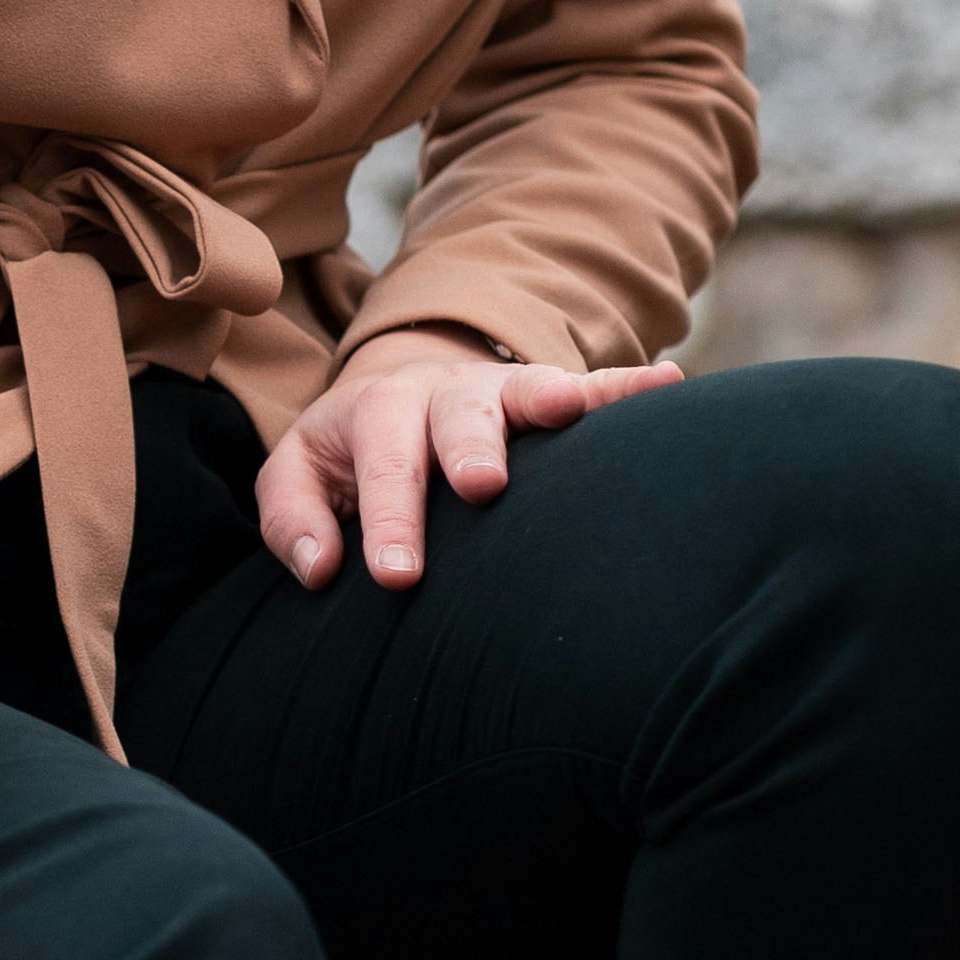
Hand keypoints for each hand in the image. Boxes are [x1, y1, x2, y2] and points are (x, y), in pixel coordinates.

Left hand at [254, 339, 682, 588]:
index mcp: (376, 411)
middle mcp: (440, 391)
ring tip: (573, 409)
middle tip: (480, 486)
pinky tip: (669, 384)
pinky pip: (590, 386)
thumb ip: (291, 519)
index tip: (398, 575)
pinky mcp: (546, 398)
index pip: (381, 464)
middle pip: (454, 415)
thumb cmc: (346, 457)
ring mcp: (499, 391)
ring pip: (526, 388)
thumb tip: (320, 568)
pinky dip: (626, 387)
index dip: (390, 518)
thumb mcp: (299, 477)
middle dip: (467, 449)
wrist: (395, 396)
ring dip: (551, 398)